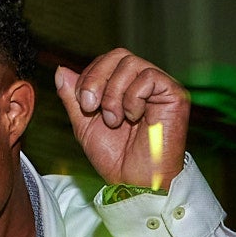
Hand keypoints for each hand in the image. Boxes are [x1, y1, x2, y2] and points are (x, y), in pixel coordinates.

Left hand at [55, 49, 187, 189]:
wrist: (134, 181)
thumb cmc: (115, 158)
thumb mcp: (84, 125)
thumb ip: (73, 98)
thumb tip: (61, 70)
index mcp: (125, 87)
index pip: (106, 60)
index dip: (89, 76)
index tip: (83, 105)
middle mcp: (144, 82)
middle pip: (118, 55)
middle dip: (96, 79)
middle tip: (90, 107)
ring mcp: (160, 86)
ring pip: (131, 64)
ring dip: (113, 94)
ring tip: (114, 120)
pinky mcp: (174, 94)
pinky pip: (148, 77)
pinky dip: (132, 98)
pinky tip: (134, 118)